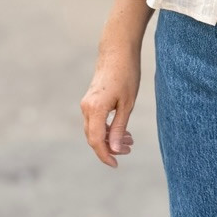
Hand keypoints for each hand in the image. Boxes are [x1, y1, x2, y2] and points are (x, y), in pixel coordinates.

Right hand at [80, 45, 140, 166]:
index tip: (116, 164)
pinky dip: (107, 128)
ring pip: (95, 129)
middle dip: (111, 147)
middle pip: (94, 137)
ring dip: (110, 138)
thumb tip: (114, 149)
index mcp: (95, 109)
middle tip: (129, 149)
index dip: (105, 155)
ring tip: (129, 140)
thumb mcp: (127, 104)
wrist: (117, 51)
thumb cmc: (126, 75)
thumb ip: (119, 128)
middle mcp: (86, 108)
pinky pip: (96, 120)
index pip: (96, 140)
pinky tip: (122, 130)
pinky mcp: (91, 100)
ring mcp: (87, 104)